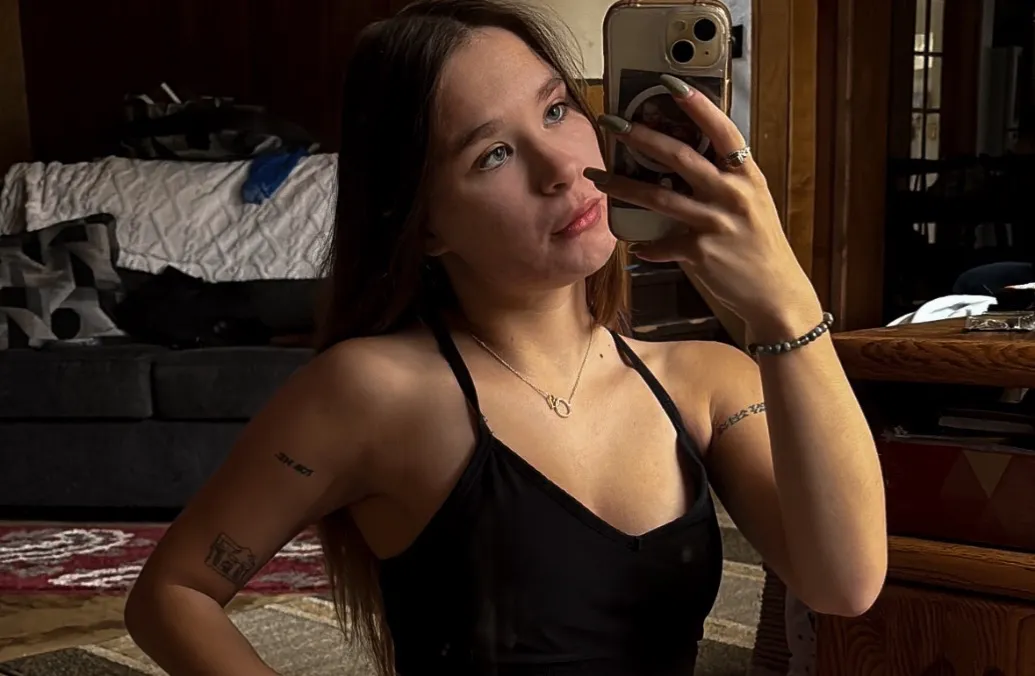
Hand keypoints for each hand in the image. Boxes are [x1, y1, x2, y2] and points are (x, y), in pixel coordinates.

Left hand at [584, 76, 822, 343]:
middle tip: (611, 123)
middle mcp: (732, 195)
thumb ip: (720, 184)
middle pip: (679, 157)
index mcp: (746, 177)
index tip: (670, 83)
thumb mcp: (749, 206)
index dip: (697, 105)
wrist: (774, 294)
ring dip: (621, 185)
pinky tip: (634, 244)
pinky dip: (644, 244)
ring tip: (596, 176)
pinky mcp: (700, 252)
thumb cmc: (757, 248)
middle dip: (639, 137)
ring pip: (658, 197)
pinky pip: (659, 244)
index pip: (722, 131)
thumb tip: (676, 166)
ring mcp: (715, 223)